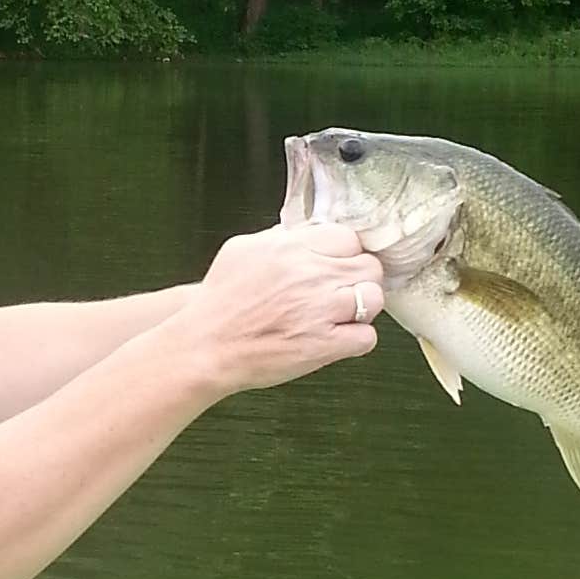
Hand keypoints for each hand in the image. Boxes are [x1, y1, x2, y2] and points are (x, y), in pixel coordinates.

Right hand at [174, 224, 385, 397]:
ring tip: (342, 316)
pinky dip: (357, 339)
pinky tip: (337, 339)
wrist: (205, 346)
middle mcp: (310, 275)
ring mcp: (320, 310)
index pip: (348, 238)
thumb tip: (307, 232)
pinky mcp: (324, 345)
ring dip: (363, 308)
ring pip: (374, 298)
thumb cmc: (220, 301)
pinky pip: (367, 336)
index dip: (347, 253)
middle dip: (360, 278)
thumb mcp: (242, 250)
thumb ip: (280, 237)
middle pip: (369, 266)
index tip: (338, 265)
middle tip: (344, 292)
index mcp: (291, 248)